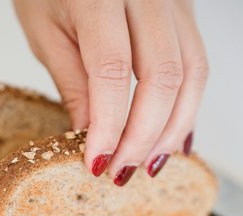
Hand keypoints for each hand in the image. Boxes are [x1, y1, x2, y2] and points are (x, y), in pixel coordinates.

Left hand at [14, 0, 207, 183]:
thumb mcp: (45, 33)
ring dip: (173, 129)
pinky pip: (196, 65)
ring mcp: (172, 2)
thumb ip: (73, 85)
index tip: (97, 163)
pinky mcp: (183, 14)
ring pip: (191, 74)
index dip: (109, 126)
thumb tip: (92, 137)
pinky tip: (173, 136)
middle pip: (162, 77)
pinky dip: (187, 107)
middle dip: (143, 136)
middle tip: (122, 172)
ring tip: (149, 164)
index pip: (112, 71)